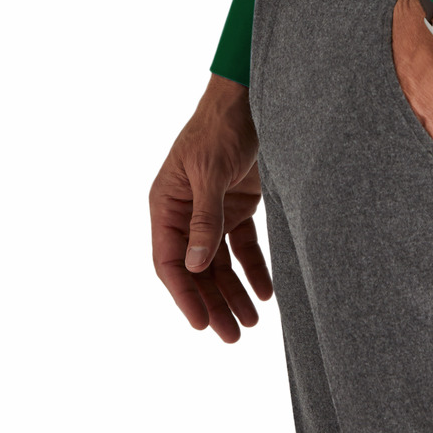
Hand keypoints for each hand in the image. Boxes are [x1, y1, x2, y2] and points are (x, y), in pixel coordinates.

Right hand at [149, 73, 272, 341]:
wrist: (250, 96)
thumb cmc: (220, 127)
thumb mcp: (210, 172)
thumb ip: (204, 219)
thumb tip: (196, 266)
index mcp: (166, 204)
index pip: (169, 262)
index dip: (185, 295)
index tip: (202, 324)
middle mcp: (185, 212)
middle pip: (197, 269)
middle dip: (213, 303)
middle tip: (232, 336)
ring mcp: (213, 210)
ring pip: (220, 263)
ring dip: (233, 293)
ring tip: (250, 324)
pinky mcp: (238, 205)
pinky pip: (242, 246)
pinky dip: (253, 269)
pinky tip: (266, 291)